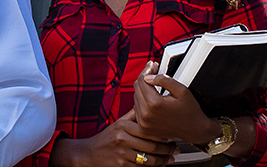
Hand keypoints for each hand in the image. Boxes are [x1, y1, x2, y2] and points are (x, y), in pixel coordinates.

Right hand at [50, 111, 177, 166]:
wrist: (90, 153)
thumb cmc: (107, 138)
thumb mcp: (118, 123)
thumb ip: (133, 116)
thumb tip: (147, 105)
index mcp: (122, 126)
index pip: (148, 130)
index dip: (162, 134)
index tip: (171, 135)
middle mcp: (122, 138)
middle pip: (151, 145)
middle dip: (167, 149)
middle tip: (175, 148)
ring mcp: (121, 153)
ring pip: (148, 159)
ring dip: (163, 160)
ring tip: (171, 158)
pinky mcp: (122, 165)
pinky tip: (160, 166)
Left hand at [135, 61, 218, 144]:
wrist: (195, 130)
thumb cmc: (191, 111)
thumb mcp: (182, 90)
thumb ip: (164, 80)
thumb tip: (148, 77)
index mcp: (155, 104)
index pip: (142, 80)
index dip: (147, 70)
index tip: (152, 65)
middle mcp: (146, 114)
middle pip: (137, 88)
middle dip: (145, 78)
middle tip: (153, 72)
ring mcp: (144, 122)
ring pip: (136, 98)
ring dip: (143, 90)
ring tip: (154, 87)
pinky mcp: (143, 128)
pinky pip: (137, 109)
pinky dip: (142, 102)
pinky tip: (151, 98)